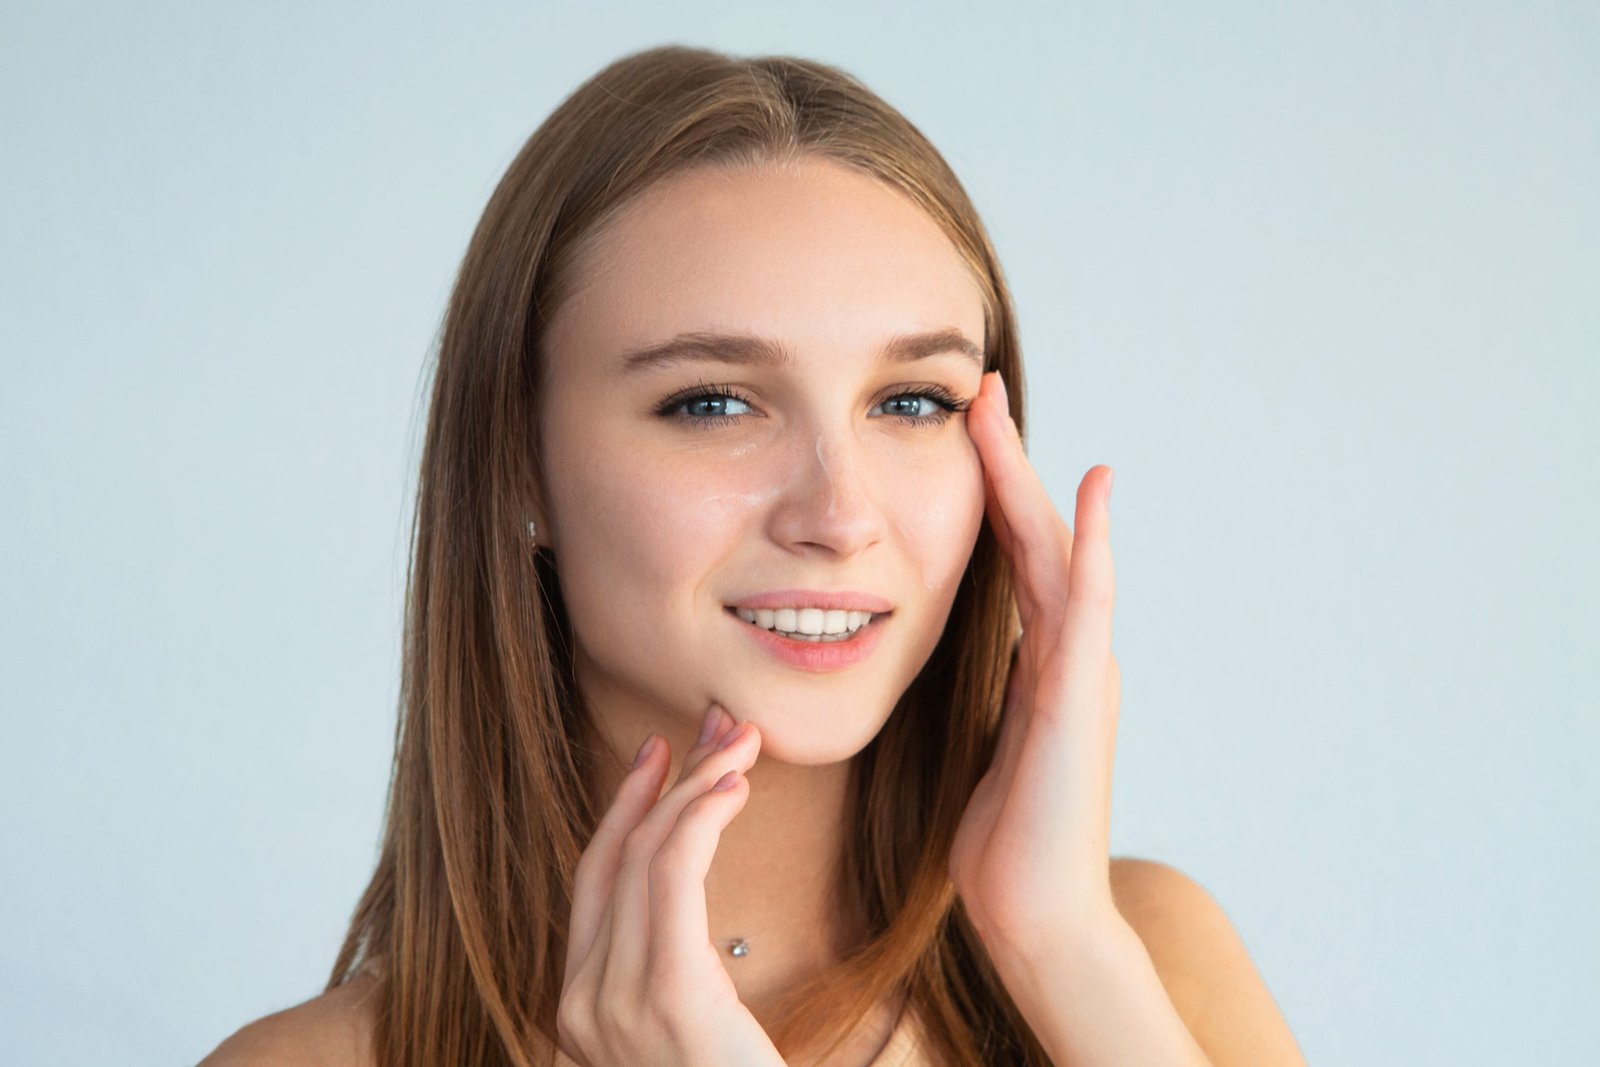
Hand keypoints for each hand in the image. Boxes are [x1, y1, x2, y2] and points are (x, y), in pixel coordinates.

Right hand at [558, 705, 784, 1065]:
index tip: (661, 755)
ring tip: (741, 746)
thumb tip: (685, 919)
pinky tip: (731, 789)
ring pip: (647, 857)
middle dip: (665, 781)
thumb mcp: (686, 1040)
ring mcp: (613, 1004)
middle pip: (616, 857)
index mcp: (580, 1009)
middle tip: (716, 729)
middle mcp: (581, 1003)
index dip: (624, 808)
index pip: (594, 881)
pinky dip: (700, 818)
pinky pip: (673, 879)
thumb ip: (670, 982)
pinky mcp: (666, 997)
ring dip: (696, 787)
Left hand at [948, 370, 1122, 963]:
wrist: (1036, 914)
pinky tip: (1093, 494)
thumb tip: (965, 659)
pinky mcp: (1080, 701)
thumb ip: (985, 695)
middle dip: (1005, 462)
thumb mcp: (984, 746)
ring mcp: (1081, 673)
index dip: (992, 492)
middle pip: (1036, 537)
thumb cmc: (1006, 841)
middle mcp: (1068, 656)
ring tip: (1001, 411)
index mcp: (1040, 663)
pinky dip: (1094, 547)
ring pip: (1058, 554)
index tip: (963, 430)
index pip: (1014, 558)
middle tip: (979, 388)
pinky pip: (1087, 608)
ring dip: (1029, 480)